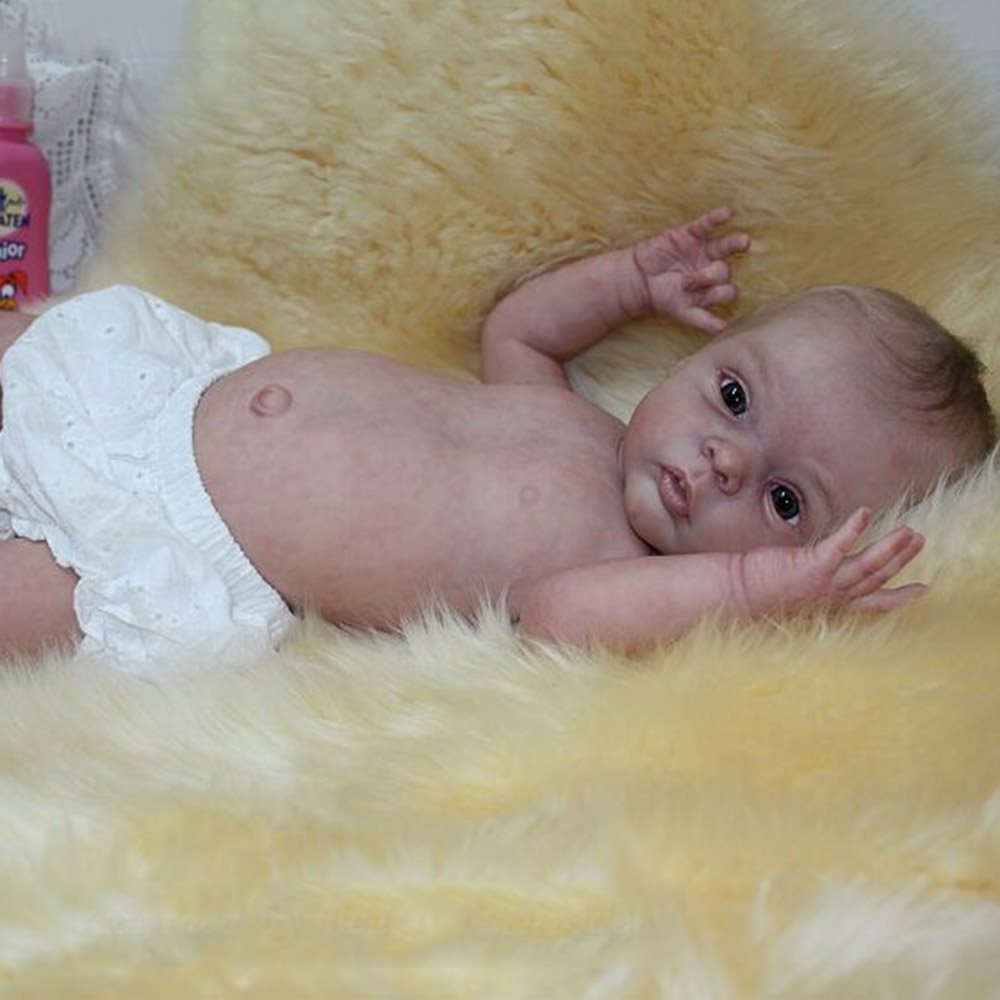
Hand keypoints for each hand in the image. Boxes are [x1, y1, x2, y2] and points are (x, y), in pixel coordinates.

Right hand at [631, 206, 749, 332]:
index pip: (729, 291)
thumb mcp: (682, 313)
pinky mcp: (691, 235)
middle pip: (725, 271)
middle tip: (690, 280)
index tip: (700, 296)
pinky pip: (707, 225)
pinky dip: (716, 218)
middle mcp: (712, 268)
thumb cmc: (663, 298)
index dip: (719, 294)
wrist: (639, 280)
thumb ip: (702, 321)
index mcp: (713, 288)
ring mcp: (703, 251)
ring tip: (743, 243)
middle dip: (710, 277)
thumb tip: (723, 329)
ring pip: (725, 246)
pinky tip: (726, 213)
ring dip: (735, 244)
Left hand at [734, 508, 926, 617]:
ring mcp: (824, 585)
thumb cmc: (755, 597)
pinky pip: (840, 546)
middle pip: (877, 579)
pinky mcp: (811, 567)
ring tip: (909, 530)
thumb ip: (808, 587)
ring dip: (891, 547)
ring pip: (868, 566)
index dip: (899, 597)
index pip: (872, 604)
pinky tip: (866, 511)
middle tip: (920, 540)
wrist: (734, 599)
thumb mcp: (791, 597)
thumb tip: (810, 576)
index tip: (923, 589)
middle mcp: (832, 600)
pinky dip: (855, 529)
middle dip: (901, 560)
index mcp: (830, 608)